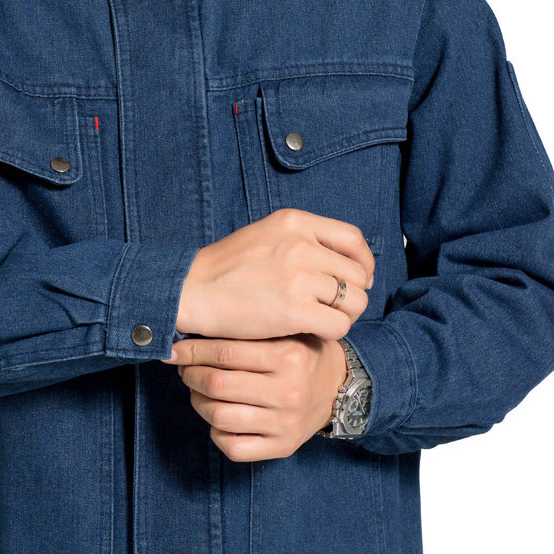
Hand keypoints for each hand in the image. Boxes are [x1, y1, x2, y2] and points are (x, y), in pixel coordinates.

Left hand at [161, 333, 347, 461]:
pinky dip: (216, 432)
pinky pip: (234, 447)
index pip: (226, 352)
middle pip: (217, 385)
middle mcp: (289, 392)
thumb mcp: (284, 331)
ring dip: (198, 402)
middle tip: (185, 367)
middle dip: (191, 374)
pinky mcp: (283, 447)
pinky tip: (218, 416)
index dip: (192, 350)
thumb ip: (248, 329)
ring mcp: (286, 423)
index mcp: (289, 356)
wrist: (339, 386)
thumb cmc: (300, 352)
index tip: (175, 349)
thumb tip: (194, 326)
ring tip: (197, 390)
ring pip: (219, 417)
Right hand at [176, 208, 373, 340]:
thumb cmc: (225, 267)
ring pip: (354, 301)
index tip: (356, 277)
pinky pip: (339, 325)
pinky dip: (332, 332)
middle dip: (353, 292)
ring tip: (323, 319)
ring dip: (344, 314)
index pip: (353, 238)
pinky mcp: (294, 310)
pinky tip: (313, 331)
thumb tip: (341, 260)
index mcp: (294, 221)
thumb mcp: (265, 233)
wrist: (191, 290)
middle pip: (357, 273)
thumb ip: (301, 239)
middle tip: (335, 306)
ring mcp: (298, 277)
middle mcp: (301, 245)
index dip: (362, 262)